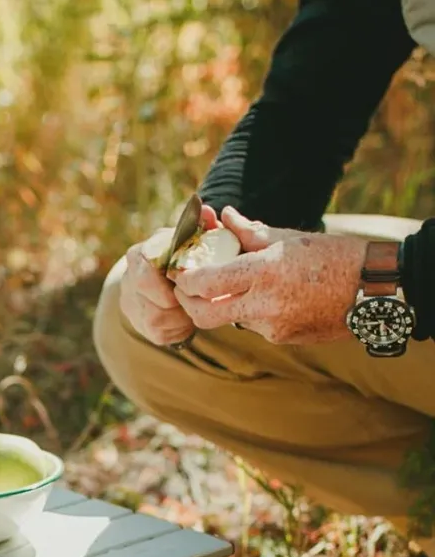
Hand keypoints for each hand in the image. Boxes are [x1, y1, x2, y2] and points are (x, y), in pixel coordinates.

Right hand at [120, 203, 218, 345]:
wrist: (167, 277)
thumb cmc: (186, 254)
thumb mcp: (193, 237)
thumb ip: (203, 226)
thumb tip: (208, 213)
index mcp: (139, 255)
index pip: (144, 274)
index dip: (169, 283)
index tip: (189, 282)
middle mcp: (129, 280)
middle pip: (152, 302)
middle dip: (177, 303)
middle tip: (195, 297)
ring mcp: (131, 305)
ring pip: (156, 320)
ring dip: (180, 316)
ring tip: (194, 306)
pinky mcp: (139, 325)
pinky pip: (160, 334)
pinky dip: (179, 328)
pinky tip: (187, 317)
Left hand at [173, 207, 364, 343]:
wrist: (374, 289)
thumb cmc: (333, 255)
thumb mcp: (290, 238)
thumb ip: (250, 232)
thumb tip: (223, 217)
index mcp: (265, 272)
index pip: (205, 284)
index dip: (185, 281)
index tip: (180, 274)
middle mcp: (265, 305)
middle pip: (204, 316)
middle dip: (189, 304)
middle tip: (187, 291)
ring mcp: (272, 327)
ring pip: (230, 319)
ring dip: (225, 305)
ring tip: (236, 285)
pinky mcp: (282, 339)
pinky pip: (254, 326)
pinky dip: (251, 312)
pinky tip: (268, 297)